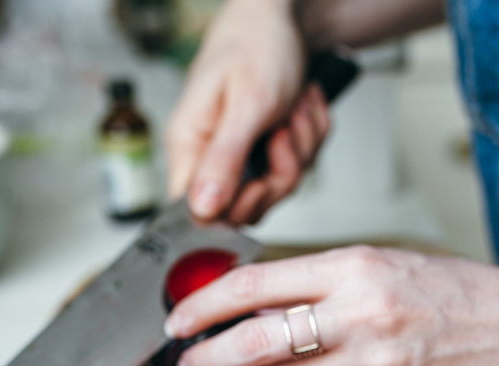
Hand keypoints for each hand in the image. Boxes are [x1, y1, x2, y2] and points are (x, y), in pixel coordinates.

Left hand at [163, 246, 498, 365]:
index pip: (256, 283)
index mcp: (354, 265)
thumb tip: (261, 305)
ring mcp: (371, 359)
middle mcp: (358, 310)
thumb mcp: (388, 267)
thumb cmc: (459, 296)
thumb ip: (326, 284)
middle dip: (207, 356)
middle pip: (256, 336)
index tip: (178, 320)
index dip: (205, 304)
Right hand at [165, 0, 330, 224]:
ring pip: (277, 188)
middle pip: (247, 208)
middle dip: (281, 173)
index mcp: (189, 146)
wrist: (281, 17)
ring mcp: (238, 156)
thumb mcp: (247, 104)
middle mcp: (209, 157)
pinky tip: (301, 107)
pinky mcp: (263, 152)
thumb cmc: (257, 45)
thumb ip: (224, 160)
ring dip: (301, 148)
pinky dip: (309, 138)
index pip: (197, 214)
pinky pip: (294, 168)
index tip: (261, 182)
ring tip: (296, 107)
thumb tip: (202, 210)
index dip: (235, 210)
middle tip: (285, 131)